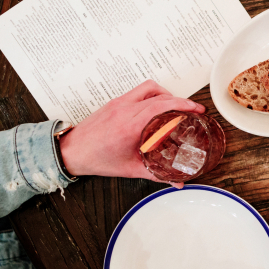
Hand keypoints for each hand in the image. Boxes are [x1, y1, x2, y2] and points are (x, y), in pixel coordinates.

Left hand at [59, 80, 205, 184]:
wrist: (72, 151)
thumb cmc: (96, 159)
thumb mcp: (130, 169)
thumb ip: (157, 175)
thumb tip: (175, 180)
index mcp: (129, 125)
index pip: (161, 106)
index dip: (183, 105)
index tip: (196, 109)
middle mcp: (124, 109)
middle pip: (159, 95)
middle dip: (180, 100)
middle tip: (192, 109)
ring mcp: (118, 103)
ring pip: (149, 88)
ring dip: (166, 94)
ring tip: (175, 106)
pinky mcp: (115, 102)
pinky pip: (138, 92)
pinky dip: (152, 96)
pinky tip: (156, 108)